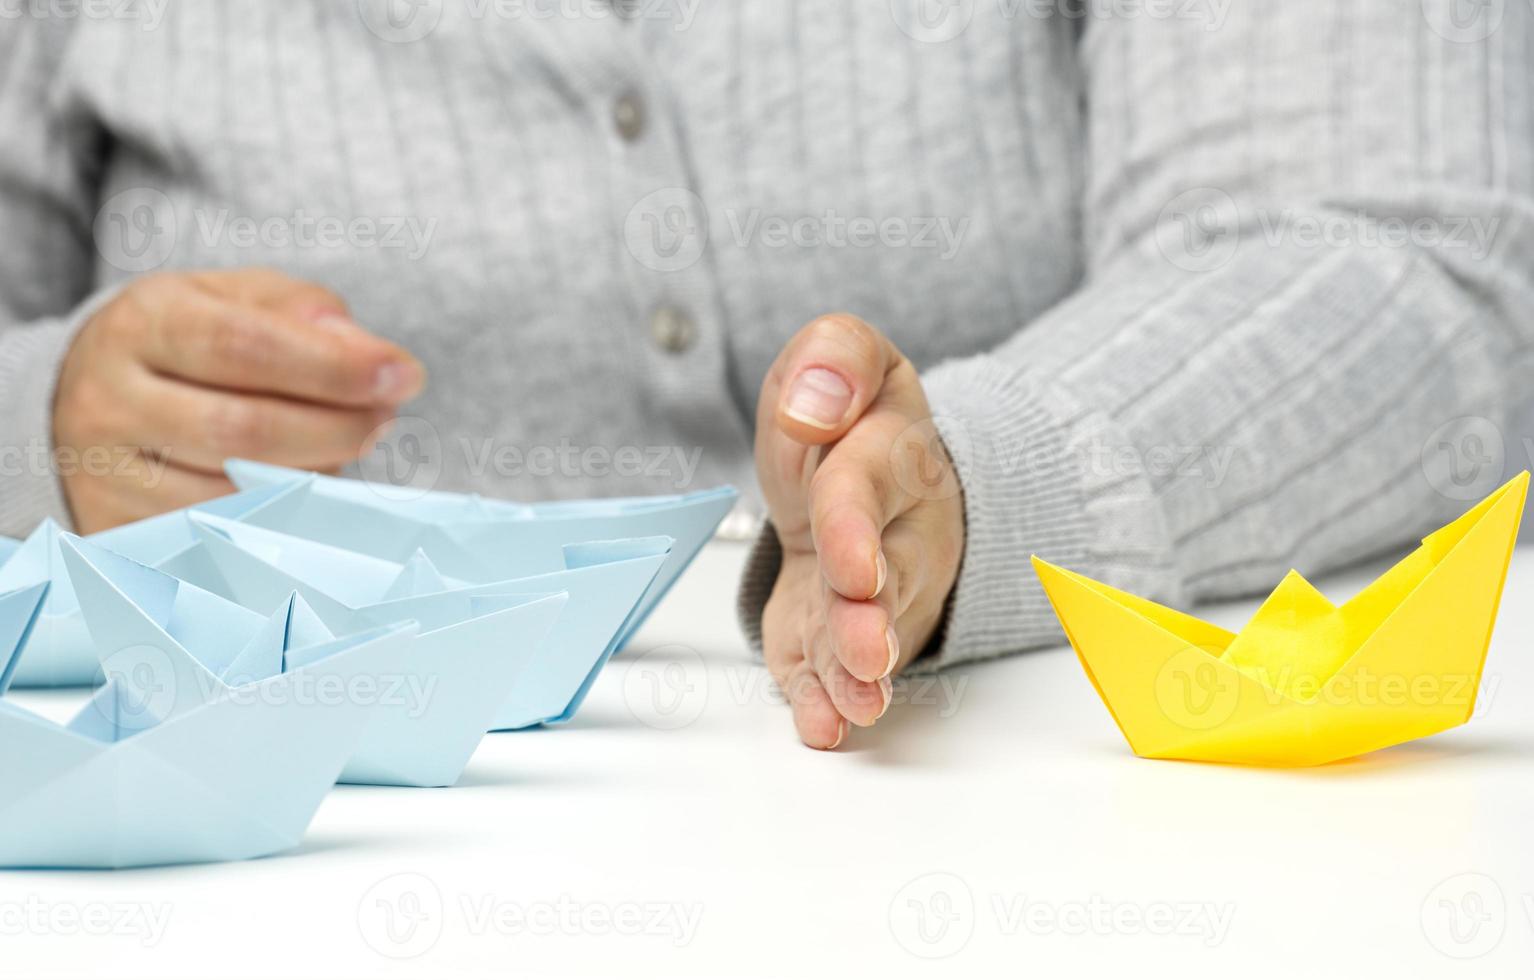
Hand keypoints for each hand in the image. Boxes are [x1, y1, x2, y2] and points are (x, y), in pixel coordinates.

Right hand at [53, 268, 424, 532]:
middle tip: (386, 415)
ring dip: (314, 473)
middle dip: (338, 426)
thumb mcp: (234, 299)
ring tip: (345, 443)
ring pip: (237, 493)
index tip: (402, 374)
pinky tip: (303, 484)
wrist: (86, 396)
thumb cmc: (187, 342)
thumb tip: (361, 348)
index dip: (332, 367)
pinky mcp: (116, 529)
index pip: (243, 347)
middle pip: (243, 430)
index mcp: (141, 325)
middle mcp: (109, 401)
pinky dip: (279, 514)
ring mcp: (105, 474)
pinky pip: (220, 535)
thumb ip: (300, 311)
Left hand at [756, 314, 964, 749]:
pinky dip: (826, 701)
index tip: (851, 566)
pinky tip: (823, 725)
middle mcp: (896, 530)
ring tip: (855, 706)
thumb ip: (835, 362)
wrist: (874, 472)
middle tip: (865, 655)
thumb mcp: (848, 356)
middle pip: (885, 577)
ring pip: (868, 634)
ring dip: (856, 673)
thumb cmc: (852, 418)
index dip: (856, 527)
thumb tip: (813, 410)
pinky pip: (832, 670)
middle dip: (869, 618)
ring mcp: (874, 592)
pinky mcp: (838, 633)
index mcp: (893, 451)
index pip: (869, 484)